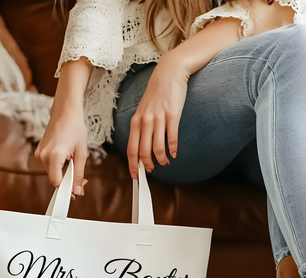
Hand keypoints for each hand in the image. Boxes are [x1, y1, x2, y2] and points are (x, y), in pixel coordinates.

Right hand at [35, 106, 88, 197]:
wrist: (65, 112)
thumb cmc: (75, 129)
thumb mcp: (82, 154)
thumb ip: (78, 174)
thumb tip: (77, 190)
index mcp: (53, 156)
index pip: (56, 182)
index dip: (67, 190)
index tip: (76, 193)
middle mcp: (43, 156)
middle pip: (54, 179)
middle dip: (68, 182)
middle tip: (82, 180)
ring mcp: (39, 153)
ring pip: (52, 173)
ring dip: (64, 174)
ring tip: (76, 164)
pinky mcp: (39, 151)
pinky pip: (50, 166)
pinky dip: (59, 167)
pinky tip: (68, 160)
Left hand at [126, 56, 188, 179]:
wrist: (169, 73)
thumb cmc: (157, 93)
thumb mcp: (144, 110)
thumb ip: (143, 127)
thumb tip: (143, 147)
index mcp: (136, 121)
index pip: (131, 148)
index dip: (132, 164)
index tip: (135, 176)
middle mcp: (145, 121)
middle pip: (143, 151)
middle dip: (148, 165)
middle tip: (152, 170)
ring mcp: (158, 118)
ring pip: (157, 147)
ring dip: (162, 159)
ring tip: (166, 162)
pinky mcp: (172, 115)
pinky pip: (171, 138)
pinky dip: (173, 149)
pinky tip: (175, 153)